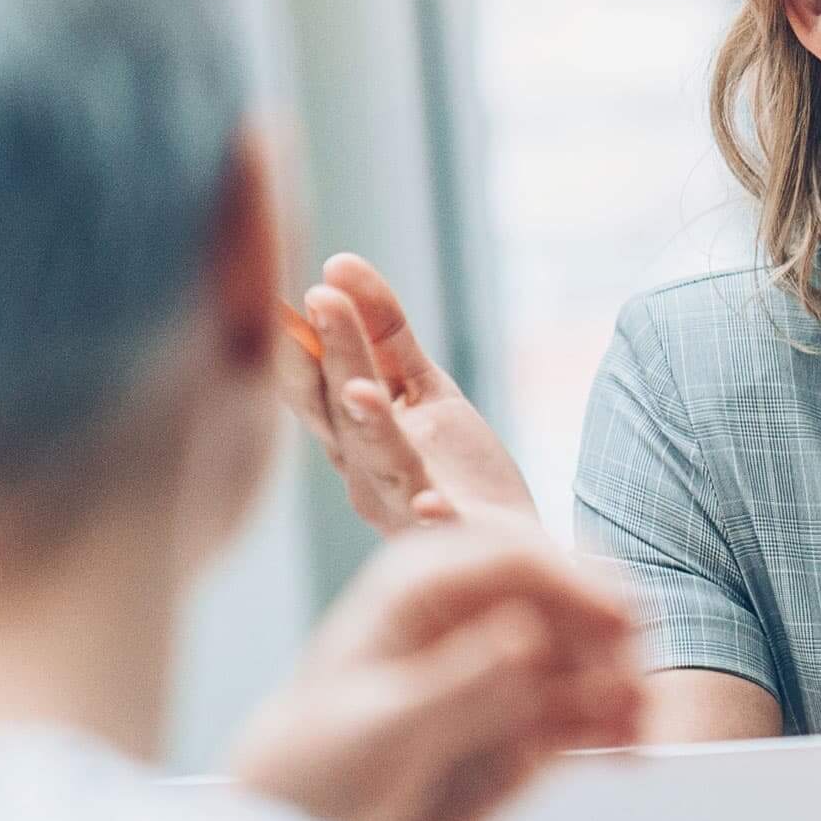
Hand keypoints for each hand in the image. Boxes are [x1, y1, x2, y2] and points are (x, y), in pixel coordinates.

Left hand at [225, 517, 642, 820]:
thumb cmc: (310, 768)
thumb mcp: (378, 726)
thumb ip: (456, 683)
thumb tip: (528, 636)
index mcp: (423, 586)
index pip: (516, 557)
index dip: (575, 580)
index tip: (621, 618)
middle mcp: (474, 614)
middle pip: (565, 598)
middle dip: (607, 634)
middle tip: (633, 683)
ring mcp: (504, 668)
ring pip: (586, 657)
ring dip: (619, 685)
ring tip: (637, 729)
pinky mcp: (524, 722)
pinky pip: (583, 714)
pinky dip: (610, 727)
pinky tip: (629, 752)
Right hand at [275, 252, 535, 534]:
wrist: (515, 559)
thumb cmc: (459, 472)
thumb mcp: (423, 389)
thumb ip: (386, 330)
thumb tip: (338, 260)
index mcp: (350, 435)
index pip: (315, 381)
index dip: (305, 338)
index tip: (305, 288)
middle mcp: (364, 471)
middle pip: (342, 406)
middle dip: (336, 353)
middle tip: (322, 299)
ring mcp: (404, 505)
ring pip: (381, 459)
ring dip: (369, 423)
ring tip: (362, 388)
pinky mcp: (452, 537)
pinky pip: (439, 528)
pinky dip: (433, 515)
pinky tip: (435, 504)